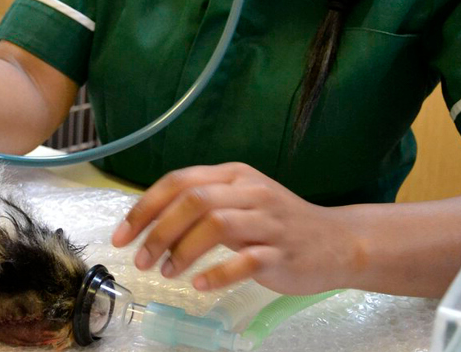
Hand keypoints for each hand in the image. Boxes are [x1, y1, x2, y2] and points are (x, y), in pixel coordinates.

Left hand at [111, 162, 358, 293]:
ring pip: (216, 225)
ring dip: (182, 251)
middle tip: (141, 259)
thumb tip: (146, 221)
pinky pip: (246, 261)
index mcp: (234, 176)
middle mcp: (250, 192)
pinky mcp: (283, 252)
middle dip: (158, 232)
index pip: (178, 182)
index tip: (121, 236)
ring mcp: (269, 222)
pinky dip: (217, 274)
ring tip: (168, 272)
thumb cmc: (277, 224)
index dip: (144, 208)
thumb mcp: (239, 201)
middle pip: (193, 202)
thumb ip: (198, 203)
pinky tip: (199, 285)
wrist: (340, 243)